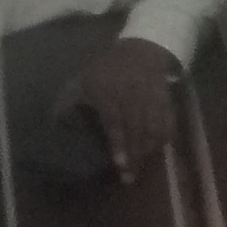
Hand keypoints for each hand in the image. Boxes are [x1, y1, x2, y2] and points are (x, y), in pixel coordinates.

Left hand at [62, 40, 180, 182]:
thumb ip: (71, 101)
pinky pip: (168, 123)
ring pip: (154, 129)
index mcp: (108, 90)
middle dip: (134, 155)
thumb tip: (58, 123)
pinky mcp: (166, 100)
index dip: (119, 144)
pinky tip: (157, 150)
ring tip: (141, 166)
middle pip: (136, 130)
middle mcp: (132, 95)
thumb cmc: (107, 68)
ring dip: (148, 150)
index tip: (119, 164)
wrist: (140, 49)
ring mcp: (151, 98)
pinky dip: (164, 138)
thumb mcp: (83, 79)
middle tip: (130, 176)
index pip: (115, 122)